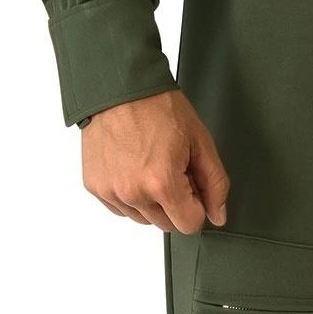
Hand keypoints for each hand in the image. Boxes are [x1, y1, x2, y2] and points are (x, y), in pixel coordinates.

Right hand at [81, 91, 230, 233]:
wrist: (120, 88)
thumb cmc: (158, 108)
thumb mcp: (200, 141)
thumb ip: (214, 183)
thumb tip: (217, 214)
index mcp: (161, 183)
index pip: (189, 225)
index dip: (197, 204)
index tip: (191, 184)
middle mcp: (132, 192)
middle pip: (166, 224)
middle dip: (175, 202)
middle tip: (172, 168)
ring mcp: (110, 191)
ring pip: (143, 218)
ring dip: (151, 200)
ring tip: (151, 165)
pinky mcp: (95, 186)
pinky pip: (120, 208)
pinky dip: (130, 195)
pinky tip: (133, 167)